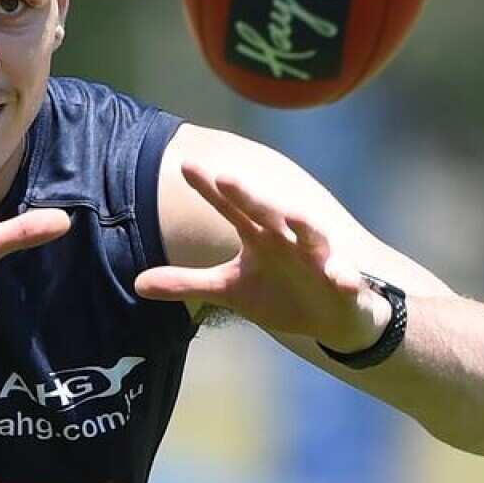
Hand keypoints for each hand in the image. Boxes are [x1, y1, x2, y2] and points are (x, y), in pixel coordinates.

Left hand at [135, 162, 389, 350]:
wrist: (332, 316)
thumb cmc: (279, 293)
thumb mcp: (228, 290)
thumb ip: (186, 282)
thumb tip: (137, 283)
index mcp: (258, 235)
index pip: (229, 207)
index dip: (209, 189)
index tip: (185, 165)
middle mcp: (286, 238)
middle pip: (266, 213)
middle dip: (248, 196)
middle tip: (226, 177)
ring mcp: (317, 258)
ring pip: (311, 237)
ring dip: (303, 226)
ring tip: (291, 215)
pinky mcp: (344, 282)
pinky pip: (346, 277)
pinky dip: (344, 276)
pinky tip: (342, 277)